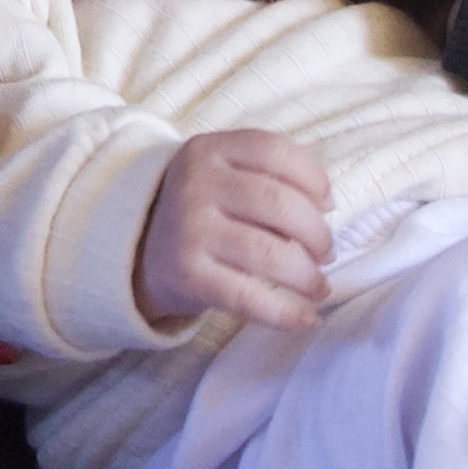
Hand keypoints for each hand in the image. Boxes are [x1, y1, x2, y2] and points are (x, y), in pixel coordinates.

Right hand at [131, 130, 334, 335]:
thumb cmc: (204, 212)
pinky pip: (248, 297)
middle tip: (326, 253)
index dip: (314, 178)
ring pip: (269, 253)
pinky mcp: (188, 276)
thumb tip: (325, 208)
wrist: (140, 253)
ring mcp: (189, 230)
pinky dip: (285, 312)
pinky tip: (306, 318)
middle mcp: (196, 185)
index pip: (274, 151)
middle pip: (278, 203)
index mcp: (208, 150)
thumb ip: (269, 176)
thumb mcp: (223, 175)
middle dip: (317, 233)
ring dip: (308, 275)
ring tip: (318, 286)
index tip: (328, 204)